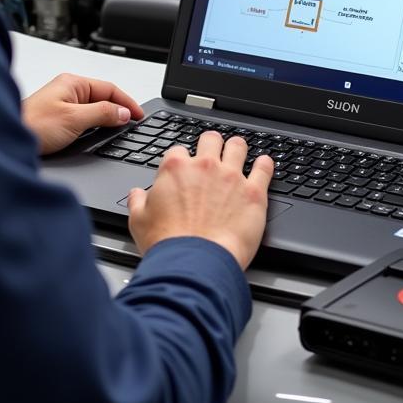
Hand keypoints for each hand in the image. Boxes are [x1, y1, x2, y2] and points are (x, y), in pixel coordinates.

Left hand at [21, 72, 143, 155]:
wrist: (5, 139)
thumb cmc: (32, 126)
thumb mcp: (74, 119)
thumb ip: (101, 114)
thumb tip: (122, 112)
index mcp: (73, 83)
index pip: (109, 88)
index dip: (127, 102)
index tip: (138, 115)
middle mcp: (67, 90)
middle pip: (103, 96)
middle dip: (119, 109)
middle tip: (132, 123)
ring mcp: (62, 103)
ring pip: (93, 107)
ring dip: (107, 116)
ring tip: (120, 127)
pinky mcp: (57, 117)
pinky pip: (84, 116)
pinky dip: (95, 123)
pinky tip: (99, 132)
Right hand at [126, 132, 273, 269]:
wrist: (193, 264)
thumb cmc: (168, 244)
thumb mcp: (138, 221)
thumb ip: (137, 201)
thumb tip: (136, 194)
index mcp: (175, 169)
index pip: (179, 151)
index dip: (182, 160)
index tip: (184, 168)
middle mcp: (205, 166)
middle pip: (211, 139)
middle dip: (211, 144)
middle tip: (213, 152)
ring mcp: (231, 177)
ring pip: (238, 146)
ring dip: (238, 148)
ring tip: (239, 151)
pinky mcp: (253, 193)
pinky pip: (264, 168)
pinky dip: (265, 164)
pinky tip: (265, 164)